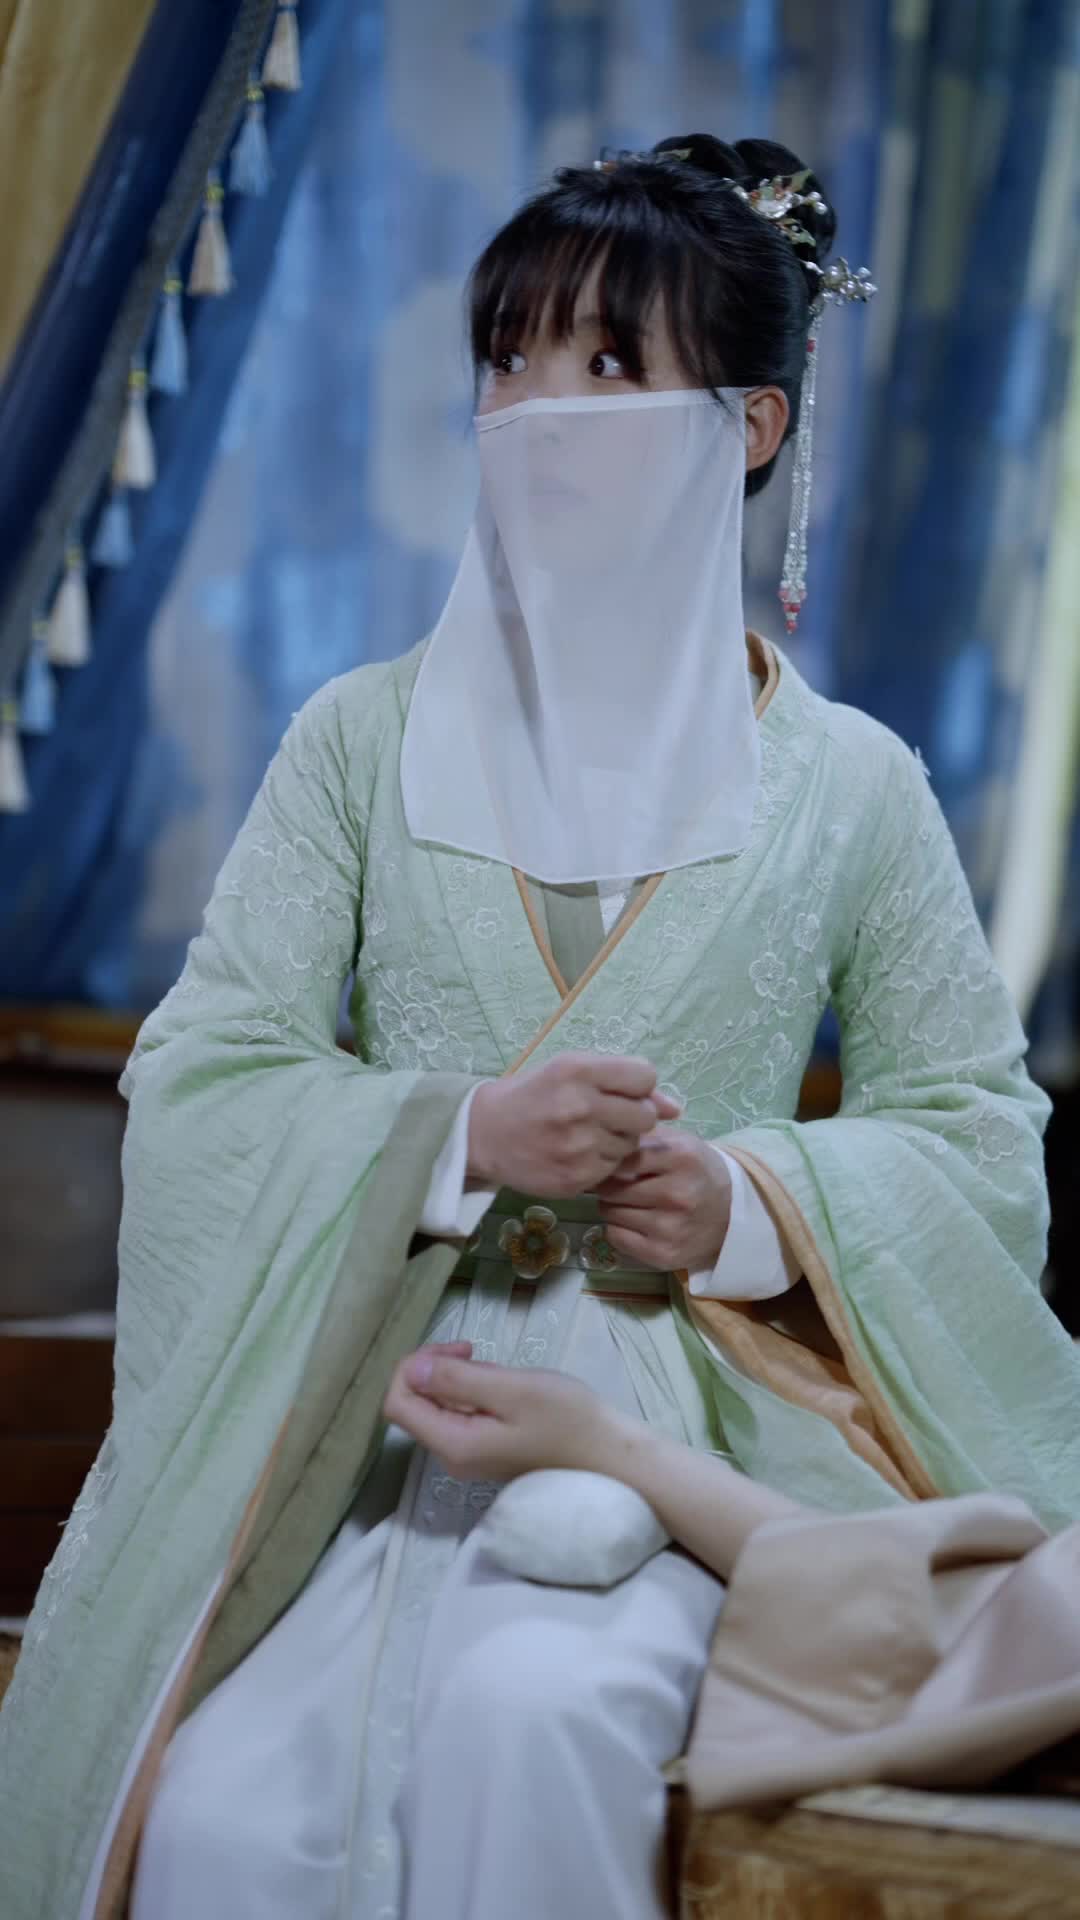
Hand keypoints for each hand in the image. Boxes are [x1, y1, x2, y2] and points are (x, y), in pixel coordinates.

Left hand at [383, 1342, 620, 1481]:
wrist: (612, 1458)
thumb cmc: (568, 1419)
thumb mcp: (512, 1389)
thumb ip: (457, 1381)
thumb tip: (411, 1370)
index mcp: (452, 1444)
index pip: (397, 1403)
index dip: (413, 1367)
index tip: (456, 1350)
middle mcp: (452, 1457)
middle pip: (415, 1404)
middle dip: (436, 1368)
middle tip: (475, 1351)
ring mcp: (470, 1457)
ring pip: (439, 1407)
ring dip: (459, 1378)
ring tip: (499, 1370)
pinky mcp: (487, 1452)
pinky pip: (462, 1415)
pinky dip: (474, 1392)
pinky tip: (505, 1386)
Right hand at [467, 1052, 680, 1197]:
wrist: (484, 1133)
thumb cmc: (535, 1095)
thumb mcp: (572, 1071)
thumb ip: (624, 1081)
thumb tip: (675, 1108)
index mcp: (579, 1071)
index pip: (645, 1076)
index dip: (638, 1085)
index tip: (620, 1091)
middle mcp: (580, 1106)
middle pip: (645, 1115)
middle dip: (634, 1116)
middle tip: (607, 1117)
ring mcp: (578, 1146)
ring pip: (632, 1146)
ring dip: (618, 1141)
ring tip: (587, 1135)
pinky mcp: (576, 1178)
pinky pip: (613, 1170)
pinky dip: (602, 1162)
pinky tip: (578, 1153)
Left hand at [594, 1129, 731, 1272]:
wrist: (731, 1214)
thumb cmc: (695, 1171)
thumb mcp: (678, 1142)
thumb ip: (642, 1136)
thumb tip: (603, 1142)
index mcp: (681, 1158)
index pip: (623, 1158)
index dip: (612, 1161)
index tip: (614, 1165)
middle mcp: (677, 1194)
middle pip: (611, 1188)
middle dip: (610, 1185)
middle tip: (622, 1185)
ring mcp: (671, 1228)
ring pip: (609, 1212)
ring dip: (613, 1207)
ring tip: (632, 1204)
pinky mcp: (663, 1254)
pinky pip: (615, 1236)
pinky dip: (618, 1228)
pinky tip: (635, 1223)